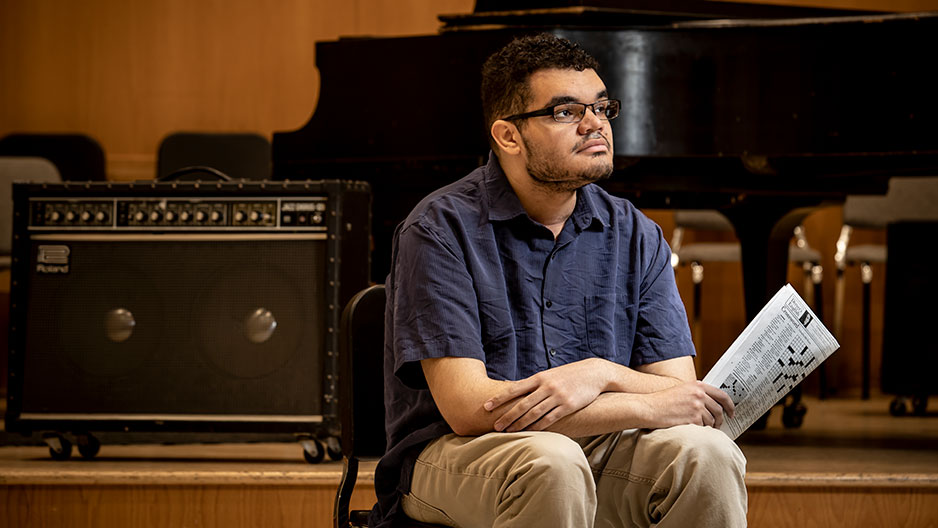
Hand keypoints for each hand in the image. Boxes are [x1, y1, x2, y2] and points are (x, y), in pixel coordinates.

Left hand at [483, 358, 608, 431]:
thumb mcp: (549, 375)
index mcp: (539, 377)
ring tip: (509, 432)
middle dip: (507, 416)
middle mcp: (546, 386)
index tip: (486, 406)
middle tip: (495, 426)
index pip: (514, 388)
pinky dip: (538, 426)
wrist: (593, 373)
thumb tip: (512, 388)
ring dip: (520, 424)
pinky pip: (550, 419)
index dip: (499, 398)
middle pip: (522, 404)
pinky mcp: (568, 406)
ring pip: (534, 413)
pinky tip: (529, 432)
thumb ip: (533, 383)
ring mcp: (557, 396)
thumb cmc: (568, 375)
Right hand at [637, 381, 735, 429]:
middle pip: (719, 410)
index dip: (730, 405)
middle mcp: (699, 394)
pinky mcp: (693, 418)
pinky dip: (700, 430)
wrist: (649, 408)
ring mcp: (696, 406)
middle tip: (718, 425)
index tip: (731, 412)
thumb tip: (711, 405)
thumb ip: (696, 394)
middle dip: (720, 420)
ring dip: (710, 426)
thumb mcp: (681, 391)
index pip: (722, 395)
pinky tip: (693, 429)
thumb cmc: (663, 402)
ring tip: (702, 428)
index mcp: (697, 385)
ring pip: (712, 420)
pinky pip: (703, 427)